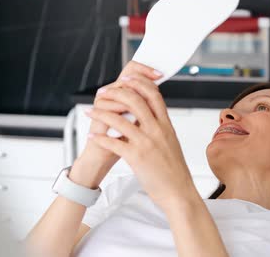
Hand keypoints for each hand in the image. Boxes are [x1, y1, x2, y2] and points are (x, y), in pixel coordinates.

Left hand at [86, 75, 199, 210]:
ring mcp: (147, 143)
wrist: (178, 192)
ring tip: (90, 112)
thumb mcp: (171, 142)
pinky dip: (99, 138)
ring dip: (101, 113)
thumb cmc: (174, 170)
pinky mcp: (136, 157)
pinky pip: (113, 143)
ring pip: (120, 119)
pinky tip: (91, 137)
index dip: (139, 83)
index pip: (154, 94)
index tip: (126, 79)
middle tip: (103, 93)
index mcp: (166, 125)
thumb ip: (161, 127)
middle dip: (116, 92)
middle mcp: (157, 130)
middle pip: (135, 100)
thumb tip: (151, 115)